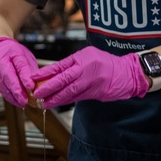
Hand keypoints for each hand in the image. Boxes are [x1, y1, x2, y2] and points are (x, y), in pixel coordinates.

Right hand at [0, 37, 38, 107]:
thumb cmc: (14, 53)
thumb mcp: (26, 57)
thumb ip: (31, 70)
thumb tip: (39, 85)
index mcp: (13, 52)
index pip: (20, 65)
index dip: (25, 76)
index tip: (31, 86)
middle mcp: (2, 60)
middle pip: (8, 76)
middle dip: (17, 89)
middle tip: (25, 100)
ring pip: (2, 84)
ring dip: (13, 96)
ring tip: (22, 103)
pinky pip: (0, 89)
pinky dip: (9, 97)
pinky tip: (16, 102)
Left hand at [32, 47, 147, 107]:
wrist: (126, 73)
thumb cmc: (105, 62)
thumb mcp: (87, 56)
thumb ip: (71, 64)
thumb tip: (51, 74)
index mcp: (83, 58)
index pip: (60, 66)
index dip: (46, 73)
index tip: (34, 79)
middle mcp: (87, 69)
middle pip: (64, 80)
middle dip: (49, 88)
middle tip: (37, 95)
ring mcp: (92, 82)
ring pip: (70, 92)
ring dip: (56, 99)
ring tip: (45, 103)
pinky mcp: (95, 93)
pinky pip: (77, 97)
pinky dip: (66, 101)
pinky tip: (58, 103)